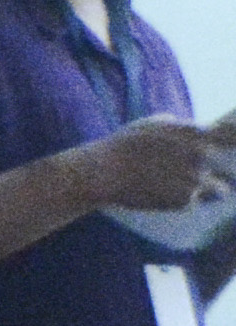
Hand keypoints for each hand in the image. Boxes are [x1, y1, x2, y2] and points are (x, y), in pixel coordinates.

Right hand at [71, 115, 235, 217]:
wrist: (102, 173)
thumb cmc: (122, 145)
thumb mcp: (151, 124)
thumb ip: (180, 128)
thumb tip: (197, 132)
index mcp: (196, 134)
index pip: (233, 136)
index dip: (235, 142)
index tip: (233, 150)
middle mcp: (203, 156)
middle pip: (230, 168)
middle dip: (222, 172)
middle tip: (210, 175)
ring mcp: (196, 179)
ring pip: (219, 189)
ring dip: (209, 190)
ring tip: (189, 189)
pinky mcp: (186, 201)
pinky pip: (195, 202)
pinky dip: (185, 201)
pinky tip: (166, 195)